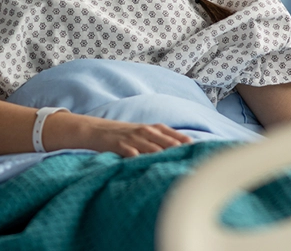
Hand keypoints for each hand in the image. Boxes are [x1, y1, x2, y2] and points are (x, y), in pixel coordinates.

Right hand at [44, 113, 191, 157]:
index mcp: (149, 128)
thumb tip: (179, 147)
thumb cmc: (120, 135)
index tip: (196, 147)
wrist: (93, 130)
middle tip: (190, 154)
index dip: (182, 139)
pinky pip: (128, 151)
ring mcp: (130, 137)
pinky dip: (136, 156)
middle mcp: (142, 131)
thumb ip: (157, 139)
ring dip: (160, 152)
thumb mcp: (140, 133)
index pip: (169, 133)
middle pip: (162, 139)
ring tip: (172, 159)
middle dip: (176, 146)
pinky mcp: (117, 144)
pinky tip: (142, 162)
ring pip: (148, 145)